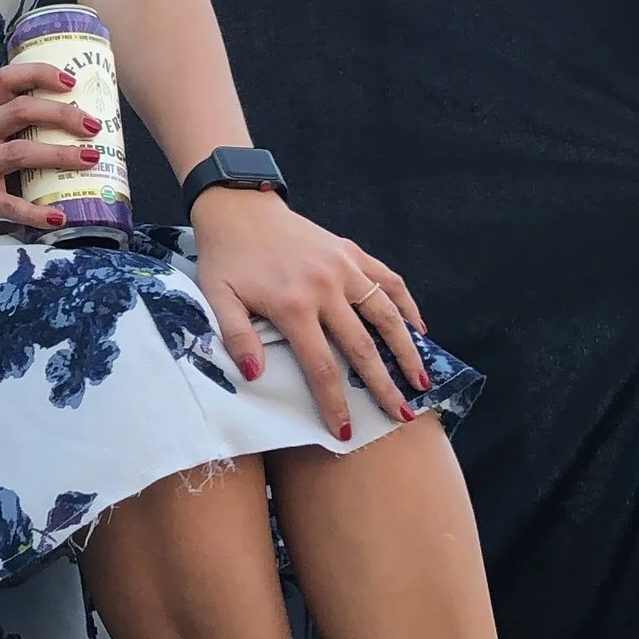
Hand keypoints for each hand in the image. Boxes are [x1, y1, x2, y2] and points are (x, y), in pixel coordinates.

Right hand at [0, 61, 96, 240]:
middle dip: (61, 114)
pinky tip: (59, 216)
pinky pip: (12, 205)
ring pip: (19, 153)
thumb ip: (24, 131)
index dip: (39, 74)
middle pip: (20, 111)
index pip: (7, 80)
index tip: (72, 82)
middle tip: (93, 126)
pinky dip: (38, 212)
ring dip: (59, 155)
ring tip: (90, 160)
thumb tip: (85, 124)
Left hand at [192, 191, 428, 433]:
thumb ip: (236, 337)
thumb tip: (256, 376)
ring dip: (406, 349)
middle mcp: (326, 288)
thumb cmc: (226, 258)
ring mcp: (344, 267)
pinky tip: (418, 329)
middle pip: (362, 347)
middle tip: (401, 414)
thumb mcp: (217, 298)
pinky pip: (388, 280)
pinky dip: (406, 305)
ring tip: (421, 379)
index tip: (347, 430)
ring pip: (385, 314)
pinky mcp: (352, 252)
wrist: (239, 208)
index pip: (321, 366)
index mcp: (293, 306)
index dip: (335, 402)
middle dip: (383, 385)